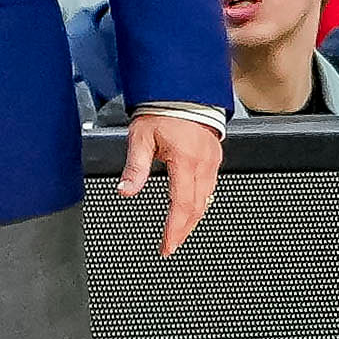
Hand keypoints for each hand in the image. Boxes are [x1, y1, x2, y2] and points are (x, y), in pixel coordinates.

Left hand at [121, 103, 222, 257]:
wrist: (182, 91)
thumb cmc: (162, 110)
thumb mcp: (141, 138)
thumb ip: (134, 167)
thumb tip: (125, 191)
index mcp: (186, 162)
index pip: (182, 206)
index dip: (174, 230)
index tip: (167, 246)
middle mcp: (204, 164)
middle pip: (197, 208)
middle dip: (183, 230)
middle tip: (170, 245)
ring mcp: (212, 161)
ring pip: (206, 200)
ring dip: (192, 219)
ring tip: (179, 232)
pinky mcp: (213, 157)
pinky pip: (210, 187)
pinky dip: (200, 203)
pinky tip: (191, 208)